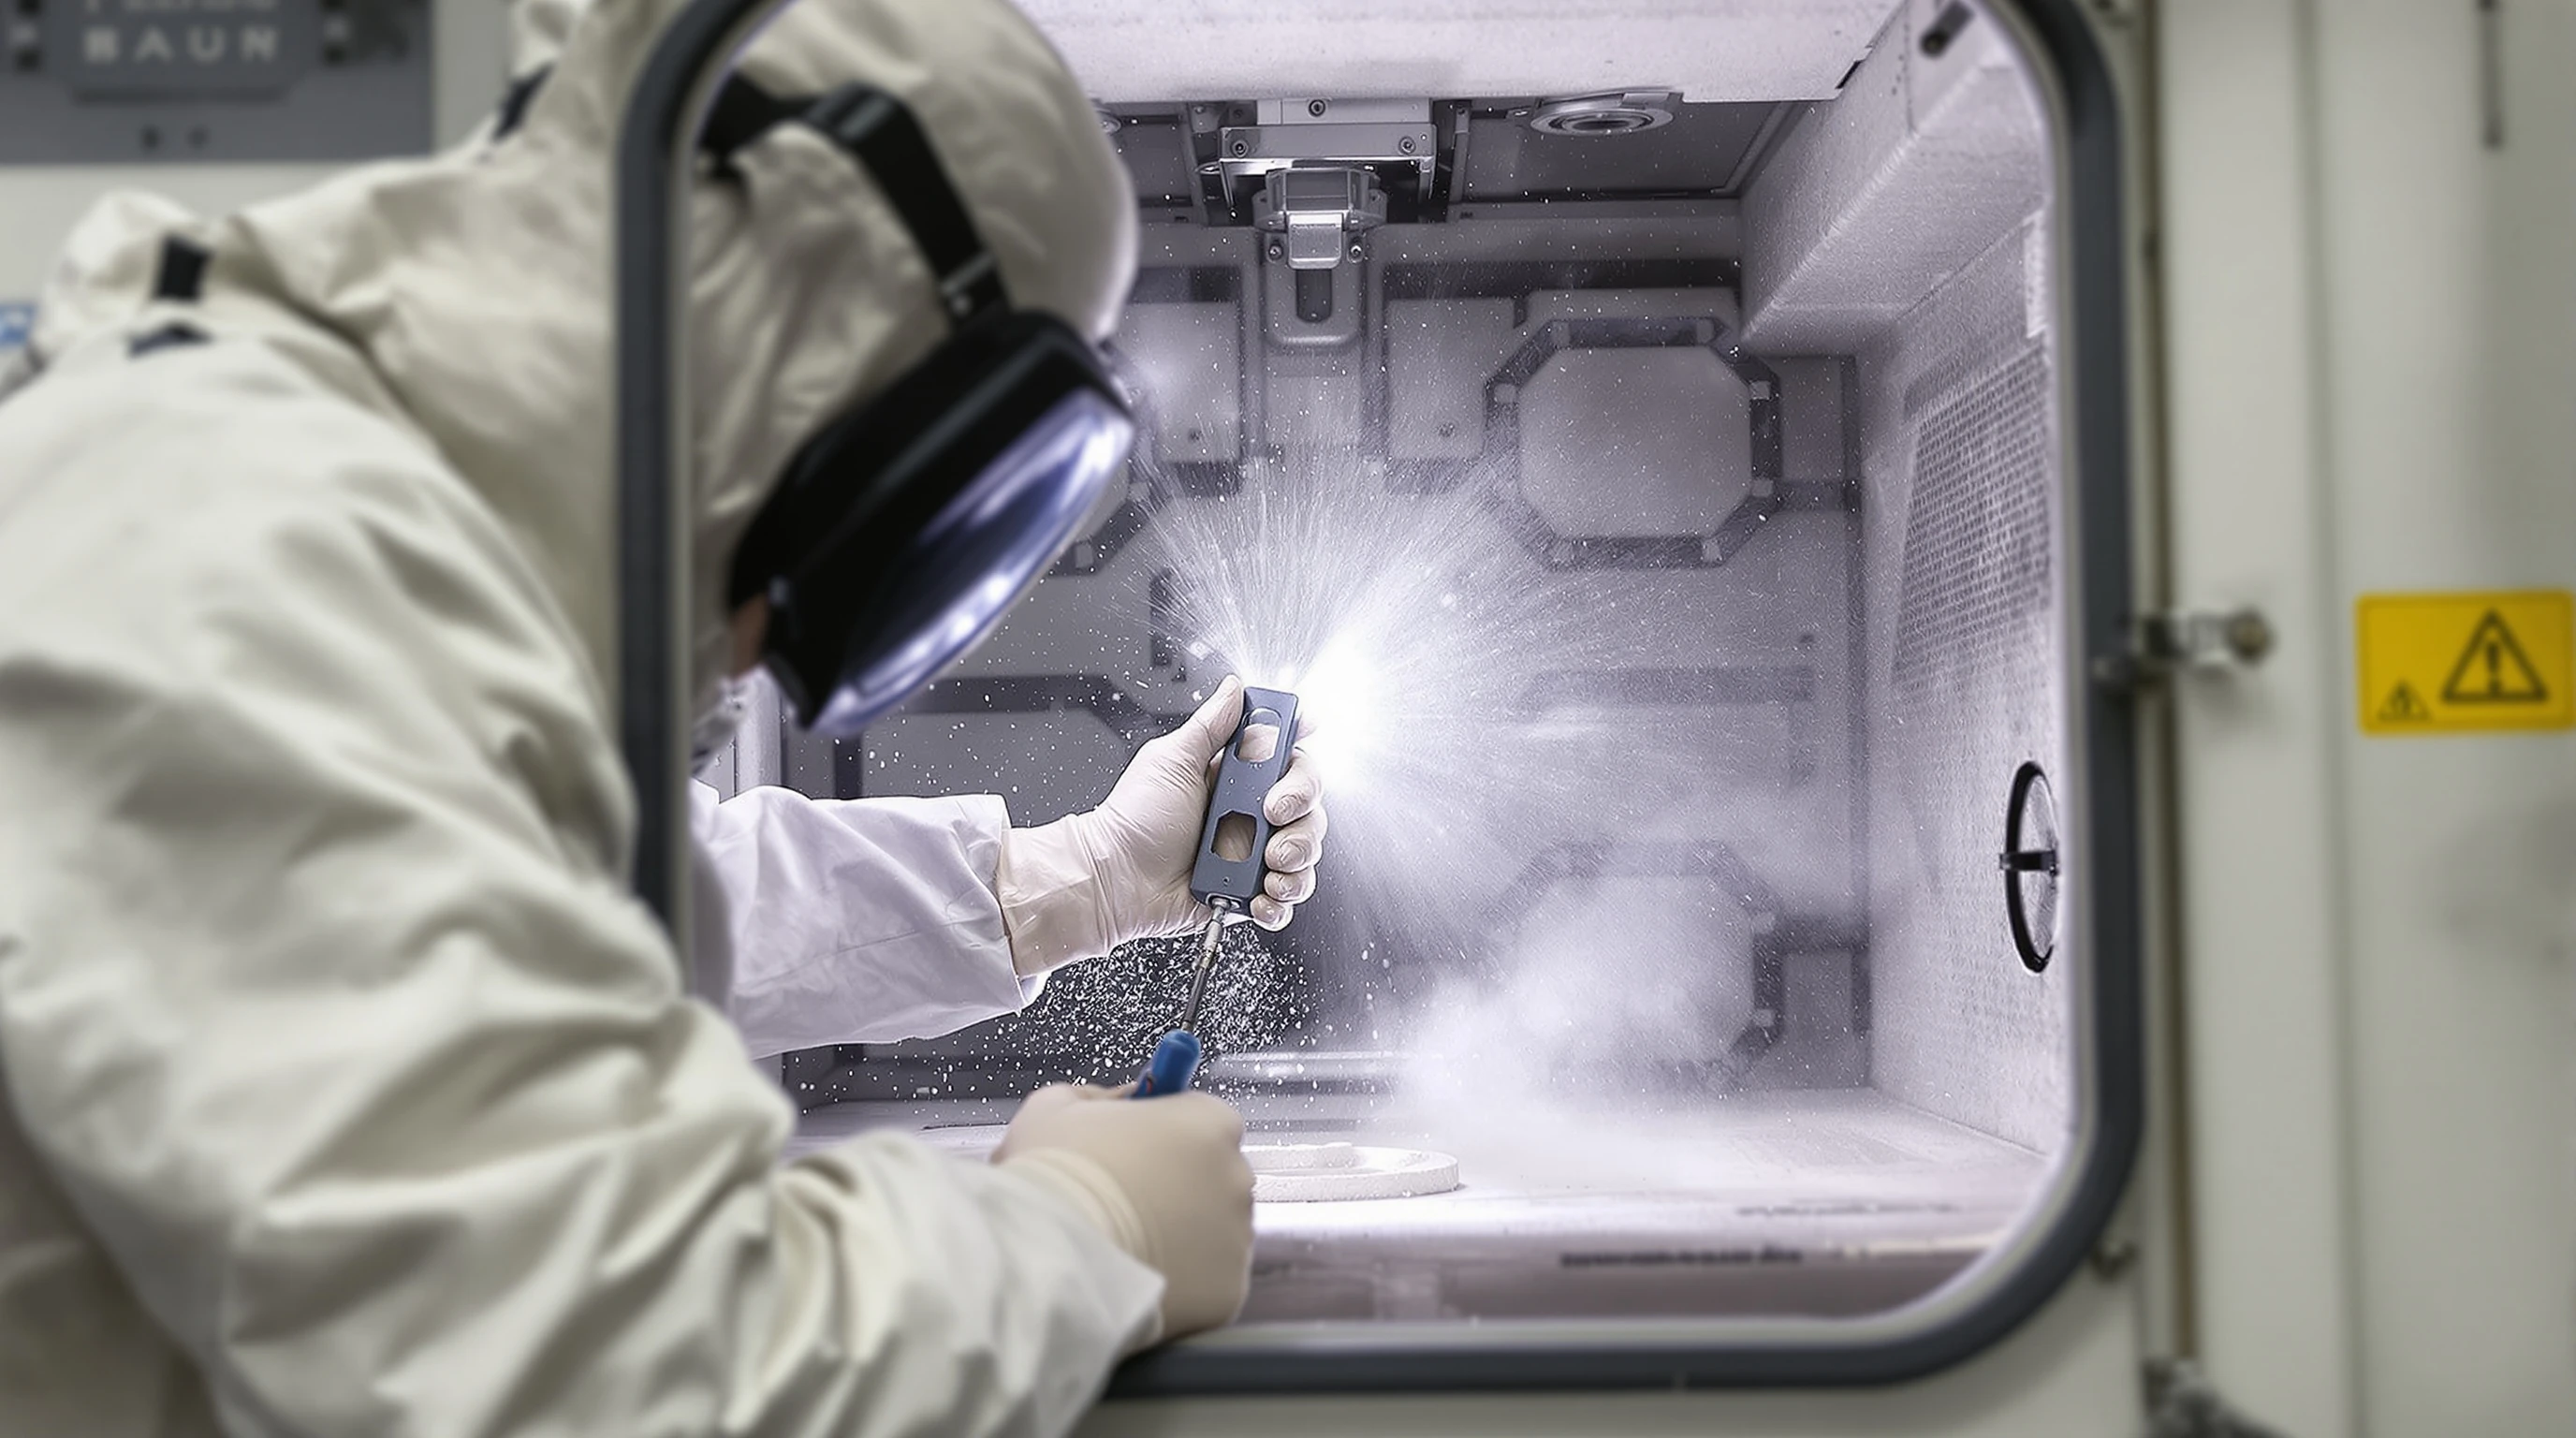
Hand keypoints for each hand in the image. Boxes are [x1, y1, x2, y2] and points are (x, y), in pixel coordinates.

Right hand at [993, 1084, 1254, 1343]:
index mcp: (1209, 1122)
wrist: (1049, 1256)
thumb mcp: (1057, 1106)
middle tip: (1125, 1201)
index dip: (1168, 1132)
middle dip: (1179, 1187)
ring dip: (1181, 1234)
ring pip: (1213, 1232)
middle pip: (1213, 1177)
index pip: (1205, 1119)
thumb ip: (1101, 1096)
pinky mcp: (1228, 1292)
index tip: (1137, 1147)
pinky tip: (1139, 1274)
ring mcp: (1238, 1238)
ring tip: (1125, 1242)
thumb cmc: (1054, 1171)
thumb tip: (1124, 1100)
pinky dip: (1181, 1281)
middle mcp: (1237, 1177)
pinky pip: (1208, 1281)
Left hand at [997, 675, 1327, 975]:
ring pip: (1306, 853)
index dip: (1300, 766)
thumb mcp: (1172, 760)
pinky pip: (1288, 896)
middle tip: (1271, 819)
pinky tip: (1259, 897)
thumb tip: (1235, 688)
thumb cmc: (1134, 821)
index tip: (1290, 768)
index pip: (1290, 763)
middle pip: (1308, 808)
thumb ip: (1211, 724)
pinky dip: (1281, 900)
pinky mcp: (1248, 893)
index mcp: (1234, 779)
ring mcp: (1250, 856)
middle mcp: (1249, 816)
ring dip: (1296, 860)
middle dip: (1300, 816)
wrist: (1114, 880)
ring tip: (1266, 868)